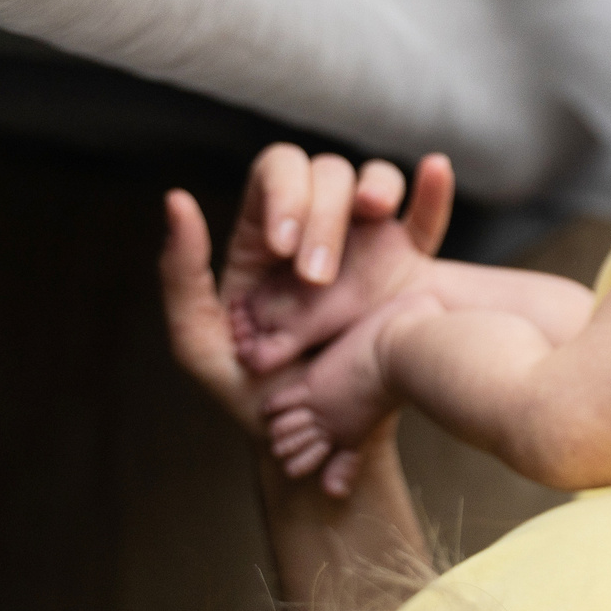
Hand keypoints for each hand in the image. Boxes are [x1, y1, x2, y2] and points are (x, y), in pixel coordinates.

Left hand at [158, 143, 453, 432]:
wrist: (317, 440)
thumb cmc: (254, 394)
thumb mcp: (199, 342)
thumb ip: (180, 275)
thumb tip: (178, 200)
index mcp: (265, 237)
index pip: (276, 175)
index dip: (284, 193)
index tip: (282, 249)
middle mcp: (316, 229)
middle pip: (326, 175)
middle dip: (323, 214)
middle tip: (318, 275)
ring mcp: (364, 244)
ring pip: (373, 181)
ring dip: (375, 186)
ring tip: (374, 210)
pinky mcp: (405, 267)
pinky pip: (424, 221)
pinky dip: (431, 192)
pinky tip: (433, 171)